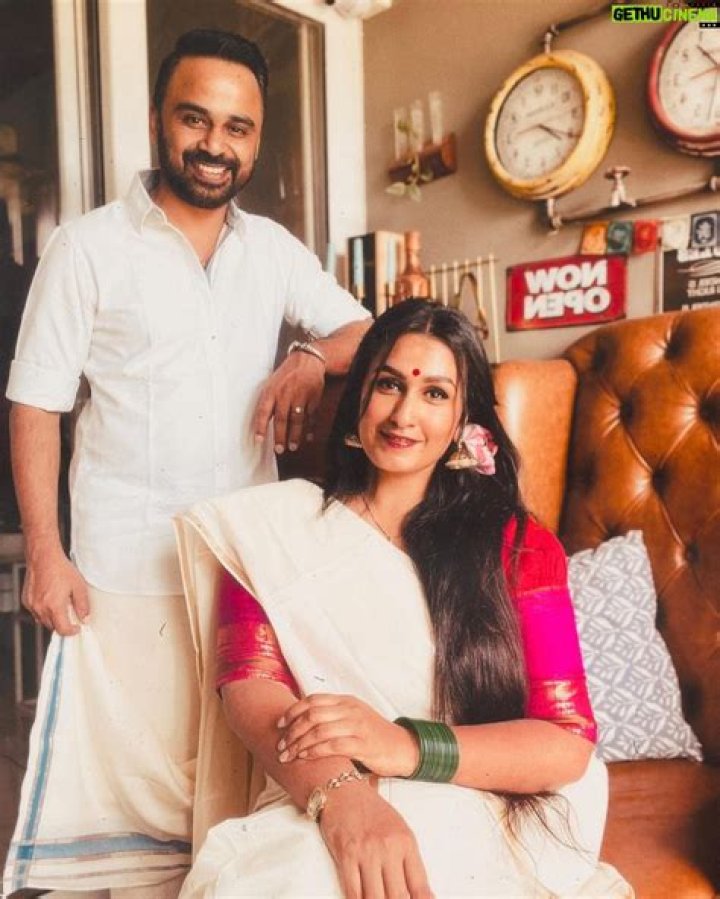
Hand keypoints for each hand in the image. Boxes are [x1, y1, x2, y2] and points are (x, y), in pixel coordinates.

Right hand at [23, 547, 88, 635]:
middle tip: (70, 615)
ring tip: (60, 606)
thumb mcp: (78, 586)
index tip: (77, 628)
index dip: (72, 631)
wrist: (44, 557)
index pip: (62, 630)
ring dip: (52, 619)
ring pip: (43, 621)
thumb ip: (82, 605)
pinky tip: (50, 600)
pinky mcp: (26, 600)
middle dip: (62, 624)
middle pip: (52, 626)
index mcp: (55, 606)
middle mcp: (41, 608)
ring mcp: (32, 605)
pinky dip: (43, 611)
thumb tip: (85, 618)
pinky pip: (36, 612)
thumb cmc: (61, 569)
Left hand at [251, 351, 324, 453]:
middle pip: (282, 419)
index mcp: (272, 391)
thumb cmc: (286, 374)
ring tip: (293, 447)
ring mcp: (300, 396)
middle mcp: (285, 394)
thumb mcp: (272, 383)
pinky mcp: (313, 397)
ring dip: (295, 435)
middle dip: (281, 436)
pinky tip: (308, 437)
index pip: (264, 411)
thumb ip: (269, 401)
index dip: (261, 426)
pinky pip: (311, 416)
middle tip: (279, 450)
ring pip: (297, 420)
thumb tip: (264, 422)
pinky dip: (310, 428)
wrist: (307, 360)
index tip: (259, 440)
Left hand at [277, 694, 418, 776]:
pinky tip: (305, 758)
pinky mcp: (363, 744)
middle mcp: (350, 710)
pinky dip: (315, 751)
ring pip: (320, 730)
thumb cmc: (374, 735)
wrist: (402, 747)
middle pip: (312, 715)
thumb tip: (302, 723)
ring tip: (288, 755)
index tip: (279, 724)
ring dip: (299, 744)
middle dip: (292, 730)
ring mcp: (357, 726)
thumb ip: (333, 716)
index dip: (293, 711)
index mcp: (346, 701)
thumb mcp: (353, 717)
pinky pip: (333, 746)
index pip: (313, 700)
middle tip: (281, 746)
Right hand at [320, 785, 432, 898]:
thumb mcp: (398, 830)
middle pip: (398, 897)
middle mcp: (389, 847)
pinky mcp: (346, 855)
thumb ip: (407, 861)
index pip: (420, 887)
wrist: (343, 790)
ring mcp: (367, 852)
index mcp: (406, 842)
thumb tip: (419, 894)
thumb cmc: (372, 811)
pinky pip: (353, 892)